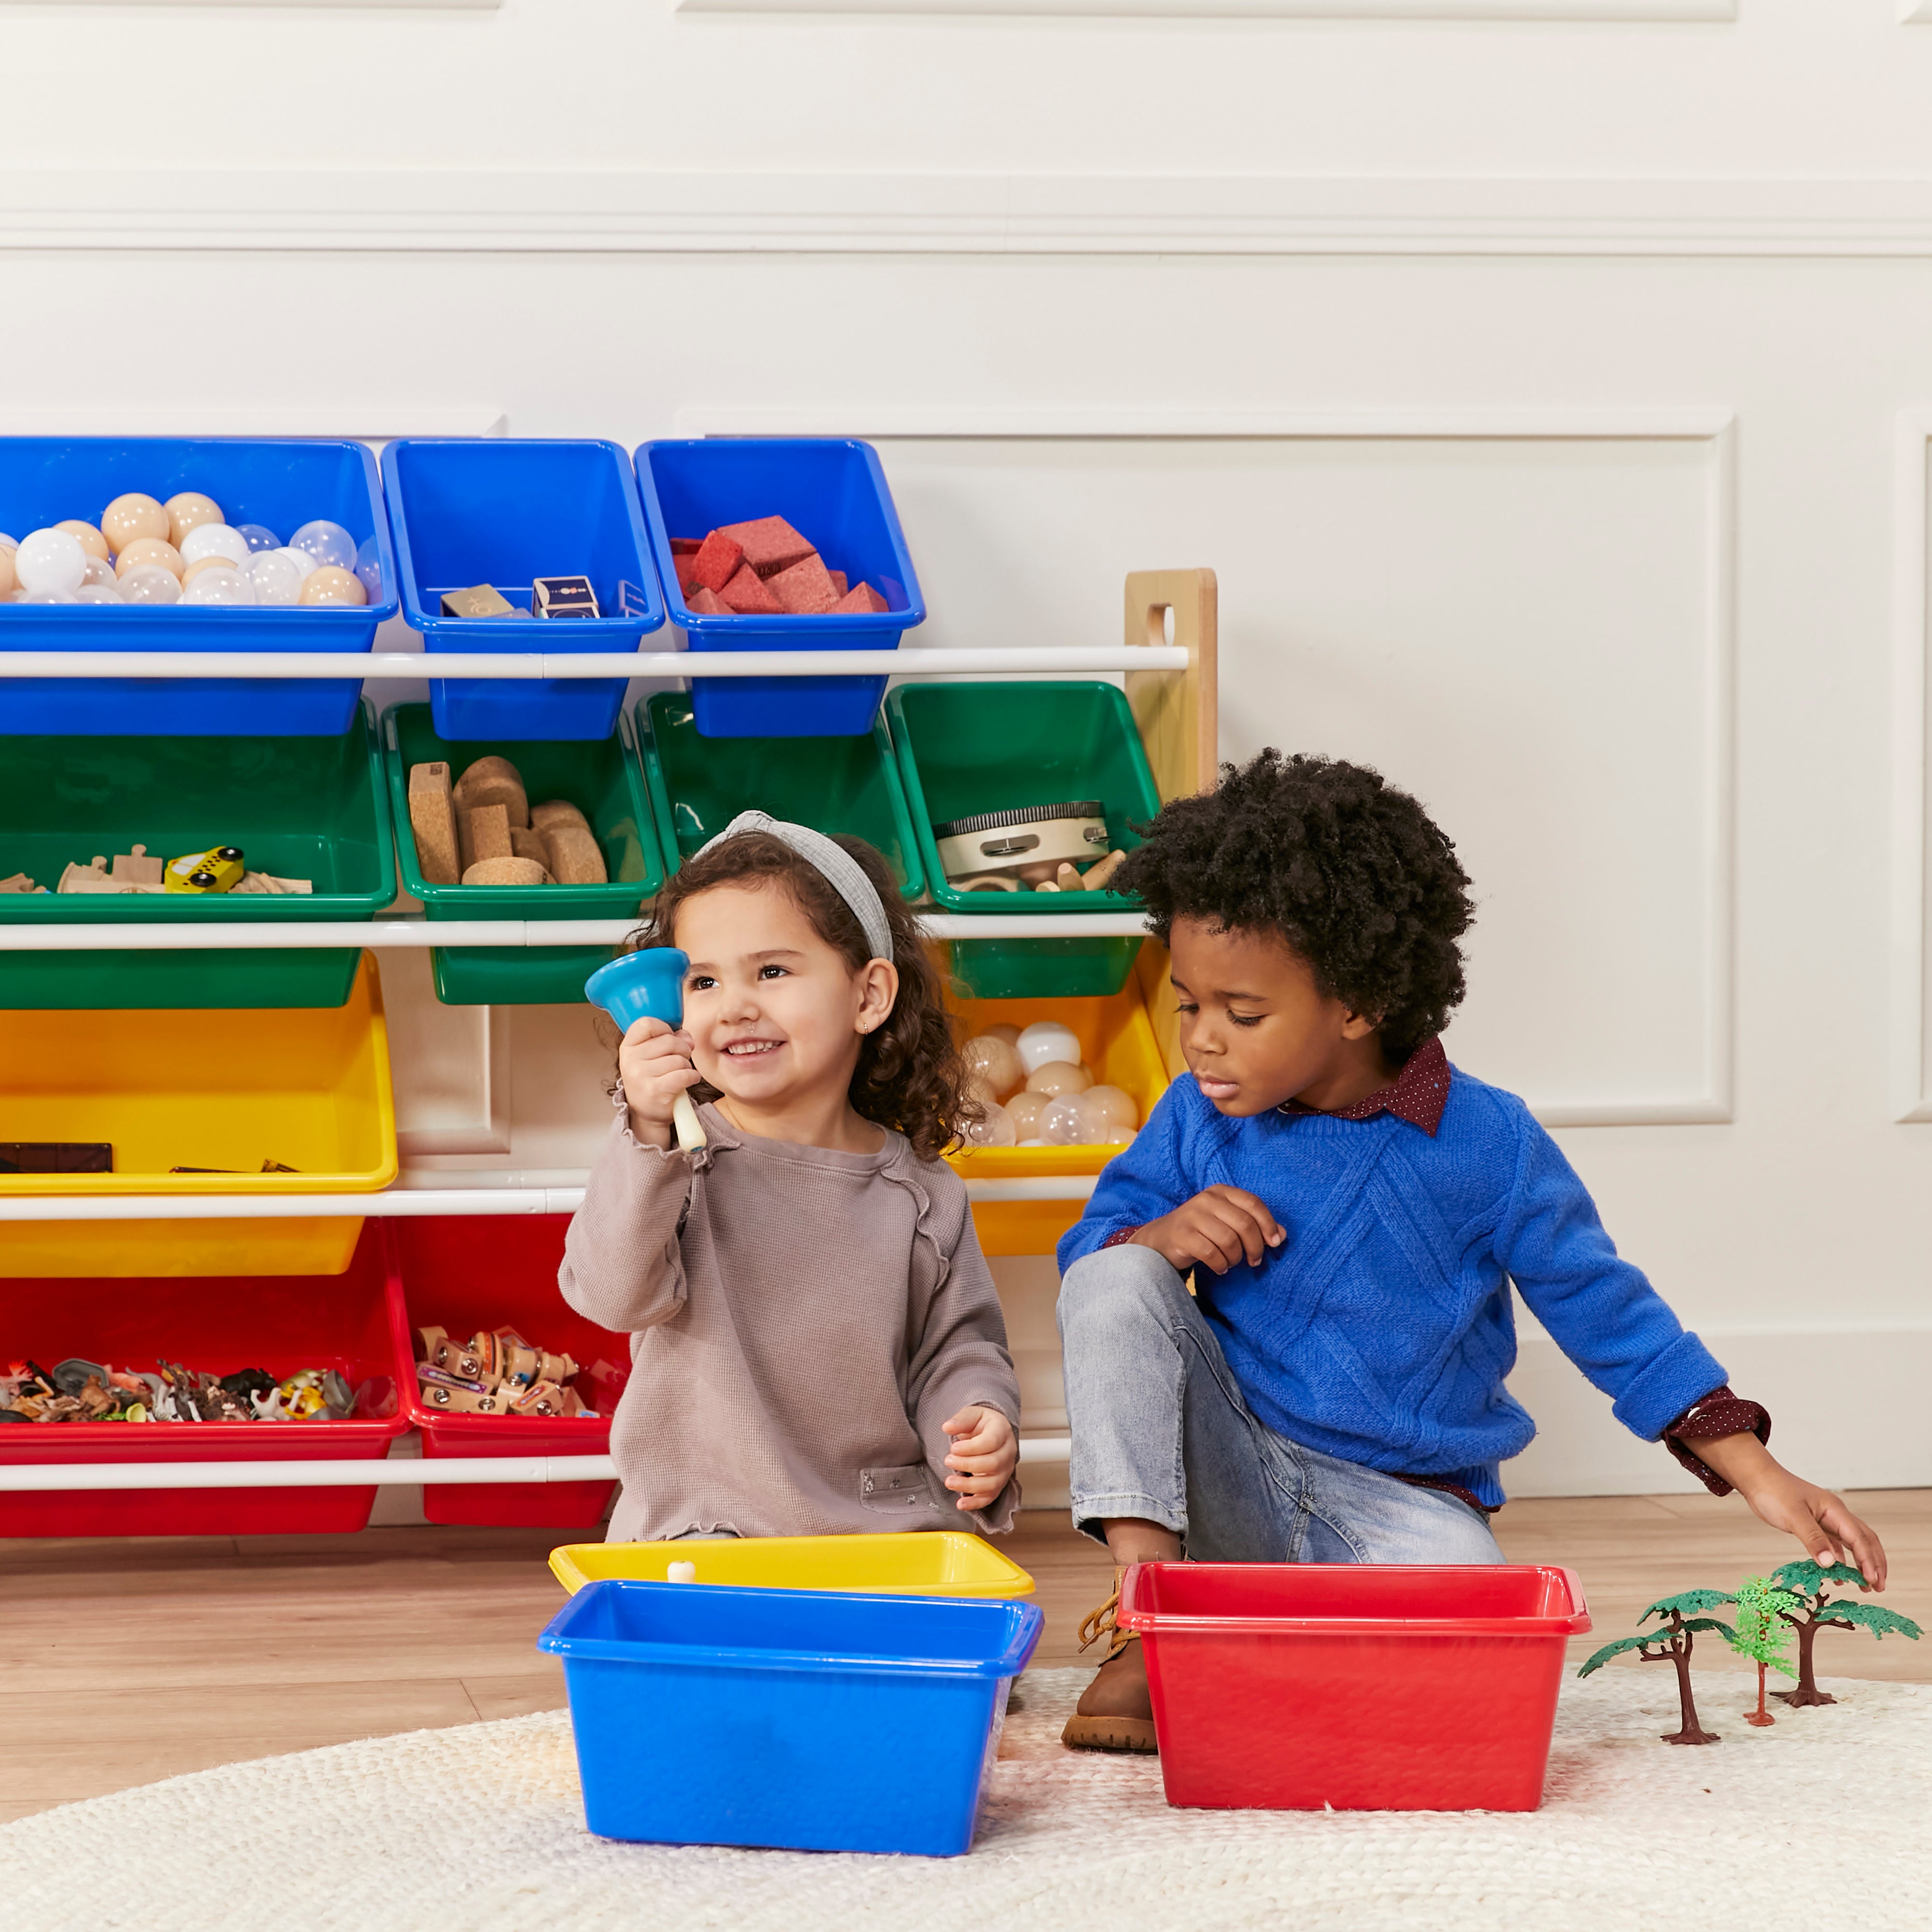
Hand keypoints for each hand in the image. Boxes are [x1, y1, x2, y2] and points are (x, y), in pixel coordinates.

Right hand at [616, 1015, 700, 1149]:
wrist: (647, 1111)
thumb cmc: (652, 1078)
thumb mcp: (653, 1055)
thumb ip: (670, 1038)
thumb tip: (687, 1038)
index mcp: (628, 1047)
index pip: (646, 1023)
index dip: (664, 1028)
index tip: (670, 1037)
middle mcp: (630, 1060)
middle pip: (669, 1040)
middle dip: (682, 1049)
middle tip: (680, 1059)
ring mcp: (641, 1076)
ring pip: (679, 1059)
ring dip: (686, 1066)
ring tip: (679, 1073)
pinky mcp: (655, 1090)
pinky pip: (685, 1074)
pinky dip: (692, 1077)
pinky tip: (688, 1080)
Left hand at [941, 1405, 1017, 1512]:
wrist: (990, 1433)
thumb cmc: (981, 1424)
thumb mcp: (972, 1414)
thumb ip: (961, 1420)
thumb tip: (947, 1427)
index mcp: (1002, 1431)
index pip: (991, 1442)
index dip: (971, 1448)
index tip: (953, 1448)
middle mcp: (1008, 1452)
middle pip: (993, 1464)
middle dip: (967, 1465)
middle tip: (948, 1460)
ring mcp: (1005, 1470)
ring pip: (992, 1484)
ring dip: (968, 1485)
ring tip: (949, 1482)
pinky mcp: (998, 1484)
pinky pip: (990, 1497)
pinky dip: (975, 1503)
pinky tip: (961, 1503)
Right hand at [1132, 1185, 1285, 1273]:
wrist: (1160, 1240)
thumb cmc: (1200, 1231)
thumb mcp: (1226, 1221)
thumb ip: (1253, 1224)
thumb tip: (1282, 1235)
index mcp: (1220, 1192)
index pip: (1253, 1203)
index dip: (1268, 1224)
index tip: (1275, 1242)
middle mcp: (1206, 1200)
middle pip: (1244, 1224)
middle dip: (1255, 1246)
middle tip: (1255, 1261)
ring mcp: (1192, 1216)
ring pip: (1229, 1241)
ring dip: (1235, 1258)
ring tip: (1230, 1262)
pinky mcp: (1182, 1235)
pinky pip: (1212, 1254)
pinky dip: (1220, 1265)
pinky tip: (1219, 1267)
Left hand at [1693, 1431, 1888, 1588]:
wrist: (1756, 1478)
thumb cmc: (1773, 1491)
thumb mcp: (1793, 1516)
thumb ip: (1812, 1539)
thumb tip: (1830, 1564)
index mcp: (1834, 1510)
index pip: (1859, 1538)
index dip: (1868, 1560)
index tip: (1873, 1580)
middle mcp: (1835, 1515)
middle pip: (1864, 1540)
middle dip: (1874, 1563)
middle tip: (1878, 1587)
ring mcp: (1825, 1520)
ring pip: (1852, 1544)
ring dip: (1861, 1563)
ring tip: (1865, 1585)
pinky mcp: (1814, 1525)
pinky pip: (1834, 1545)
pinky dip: (1839, 1560)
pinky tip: (1837, 1574)